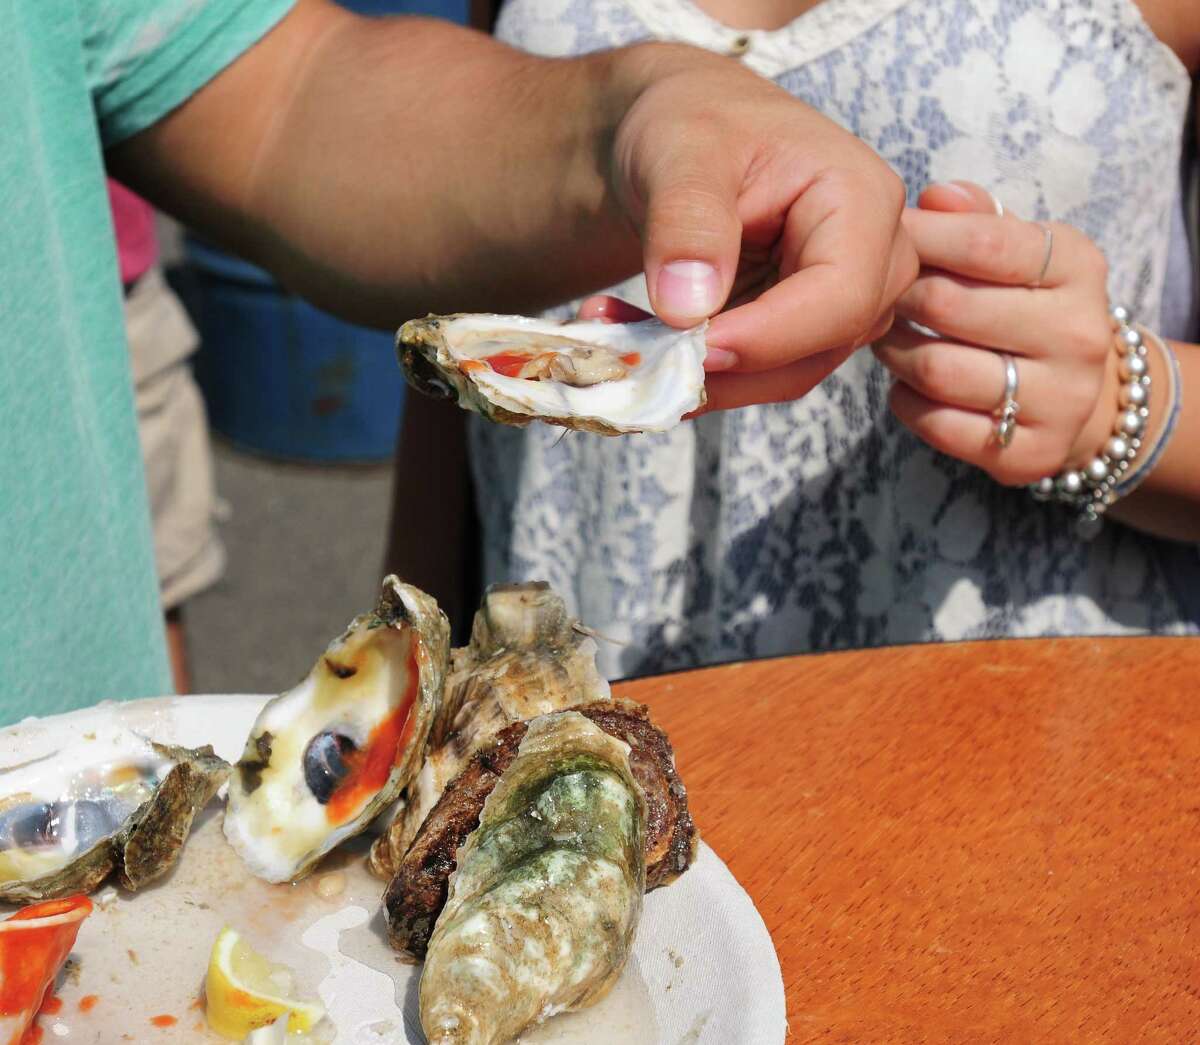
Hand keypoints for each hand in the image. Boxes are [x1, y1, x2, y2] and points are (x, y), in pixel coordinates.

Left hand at [610, 50, 916, 411]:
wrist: (681, 132)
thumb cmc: (692, 121)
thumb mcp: (680, 152)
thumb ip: (687, 224)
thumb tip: (688, 310)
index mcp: (862, 200)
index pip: (840, 298)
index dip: (766, 337)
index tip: (690, 348)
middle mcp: (871, 260)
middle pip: (816, 351)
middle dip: (724, 367)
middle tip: (634, 354)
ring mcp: (842, 302)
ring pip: (780, 376)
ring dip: (699, 373)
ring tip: (619, 336)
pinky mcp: (802, 331)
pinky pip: (753, 374)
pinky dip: (694, 369)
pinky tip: (637, 336)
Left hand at [872, 181, 1116, 484]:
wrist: (1086, 396)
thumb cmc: (1028, 307)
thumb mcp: (1020, 252)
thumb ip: (977, 220)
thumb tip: (936, 196)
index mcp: (1077, 267)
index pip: (985, 243)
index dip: (921, 237)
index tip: (885, 235)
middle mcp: (1079, 334)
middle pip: (950, 307)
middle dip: (900, 297)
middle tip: (876, 293)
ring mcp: (1062, 400)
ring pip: (938, 369)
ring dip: (896, 352)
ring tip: (888, 338)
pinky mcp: (1030, 453)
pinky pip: (937, 424)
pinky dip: (906, 402)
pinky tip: (909, 385)